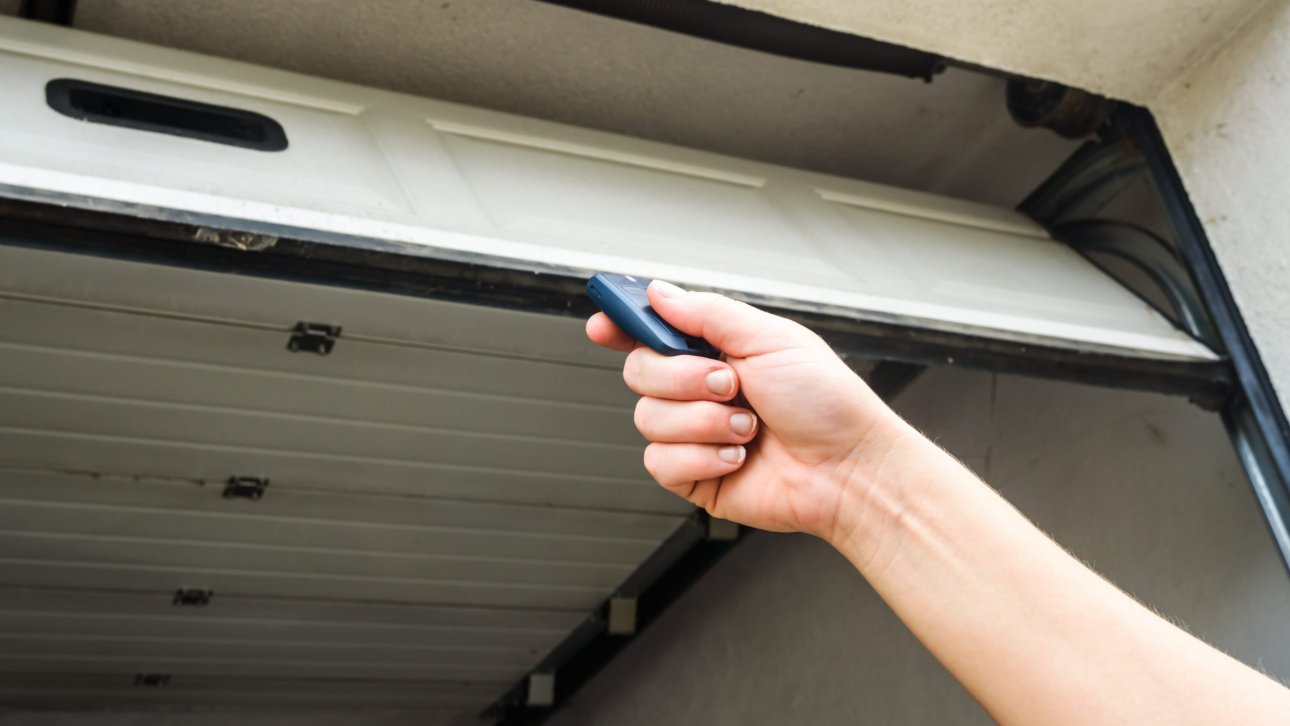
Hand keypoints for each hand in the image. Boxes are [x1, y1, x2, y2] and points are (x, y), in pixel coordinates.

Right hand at [586, 280, 903, 539]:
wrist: (848, 468)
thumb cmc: (826, 403)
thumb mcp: (770, 338)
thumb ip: (707, 314)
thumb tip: (659, 292)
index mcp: (717, 350)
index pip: (652, 330)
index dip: (621, 324)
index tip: (603, 324)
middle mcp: (699, 389)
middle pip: (638, 371)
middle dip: (682, 378)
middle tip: (728, 384)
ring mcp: (694, 433)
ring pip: (647, 418)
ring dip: (702, 421)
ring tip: (747, 427)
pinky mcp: (693, 476)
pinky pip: (660, 462)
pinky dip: (701, 457)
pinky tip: (737, 457)